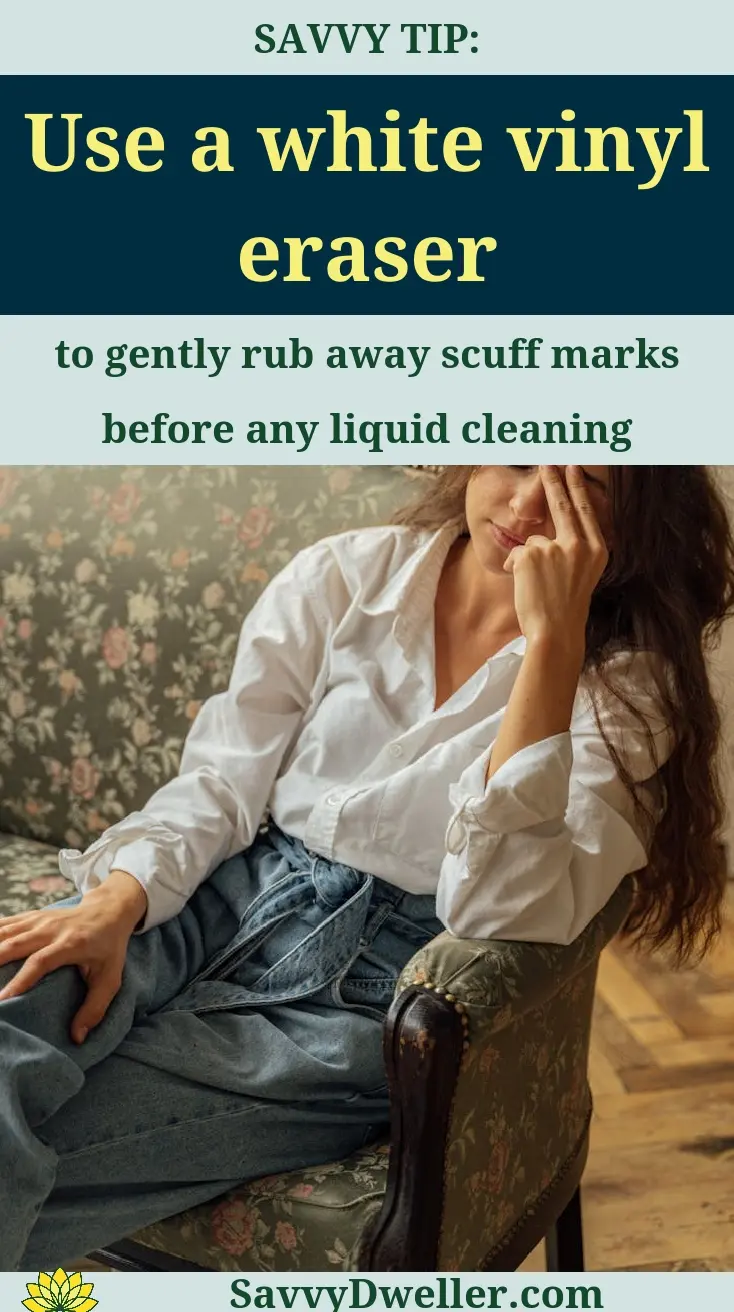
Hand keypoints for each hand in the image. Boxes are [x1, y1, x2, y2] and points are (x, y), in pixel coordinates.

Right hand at [0, 869, 146, 1042]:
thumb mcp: (111, 978)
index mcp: (71, 944)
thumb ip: (95, 1008)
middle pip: (15, 943)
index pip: (40, 962)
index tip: (3, 1000)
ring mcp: (38, 920)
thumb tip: (77, 1037)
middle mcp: (51, 929)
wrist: (108, 911)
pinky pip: (4, 924)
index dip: (21, 980)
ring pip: (5, 932)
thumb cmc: (109, 949)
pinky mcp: (30, 917)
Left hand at [503, 465, 608, 656]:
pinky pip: (515, 554)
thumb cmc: (565, 609)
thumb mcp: (581, 574)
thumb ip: (571, 549)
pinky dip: (515, 569)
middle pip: (562, 505)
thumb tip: (545, 534)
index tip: (571, 467)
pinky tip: (527, 587)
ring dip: (529, 561)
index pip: (584, 510)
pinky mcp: (532, 554)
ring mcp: (556, 548)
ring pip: (534, 542)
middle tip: (546, 460)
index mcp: (597, 550)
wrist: (556, 633)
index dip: (576, 487)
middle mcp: (580, 545)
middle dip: (552, 481)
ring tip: (539, 587)